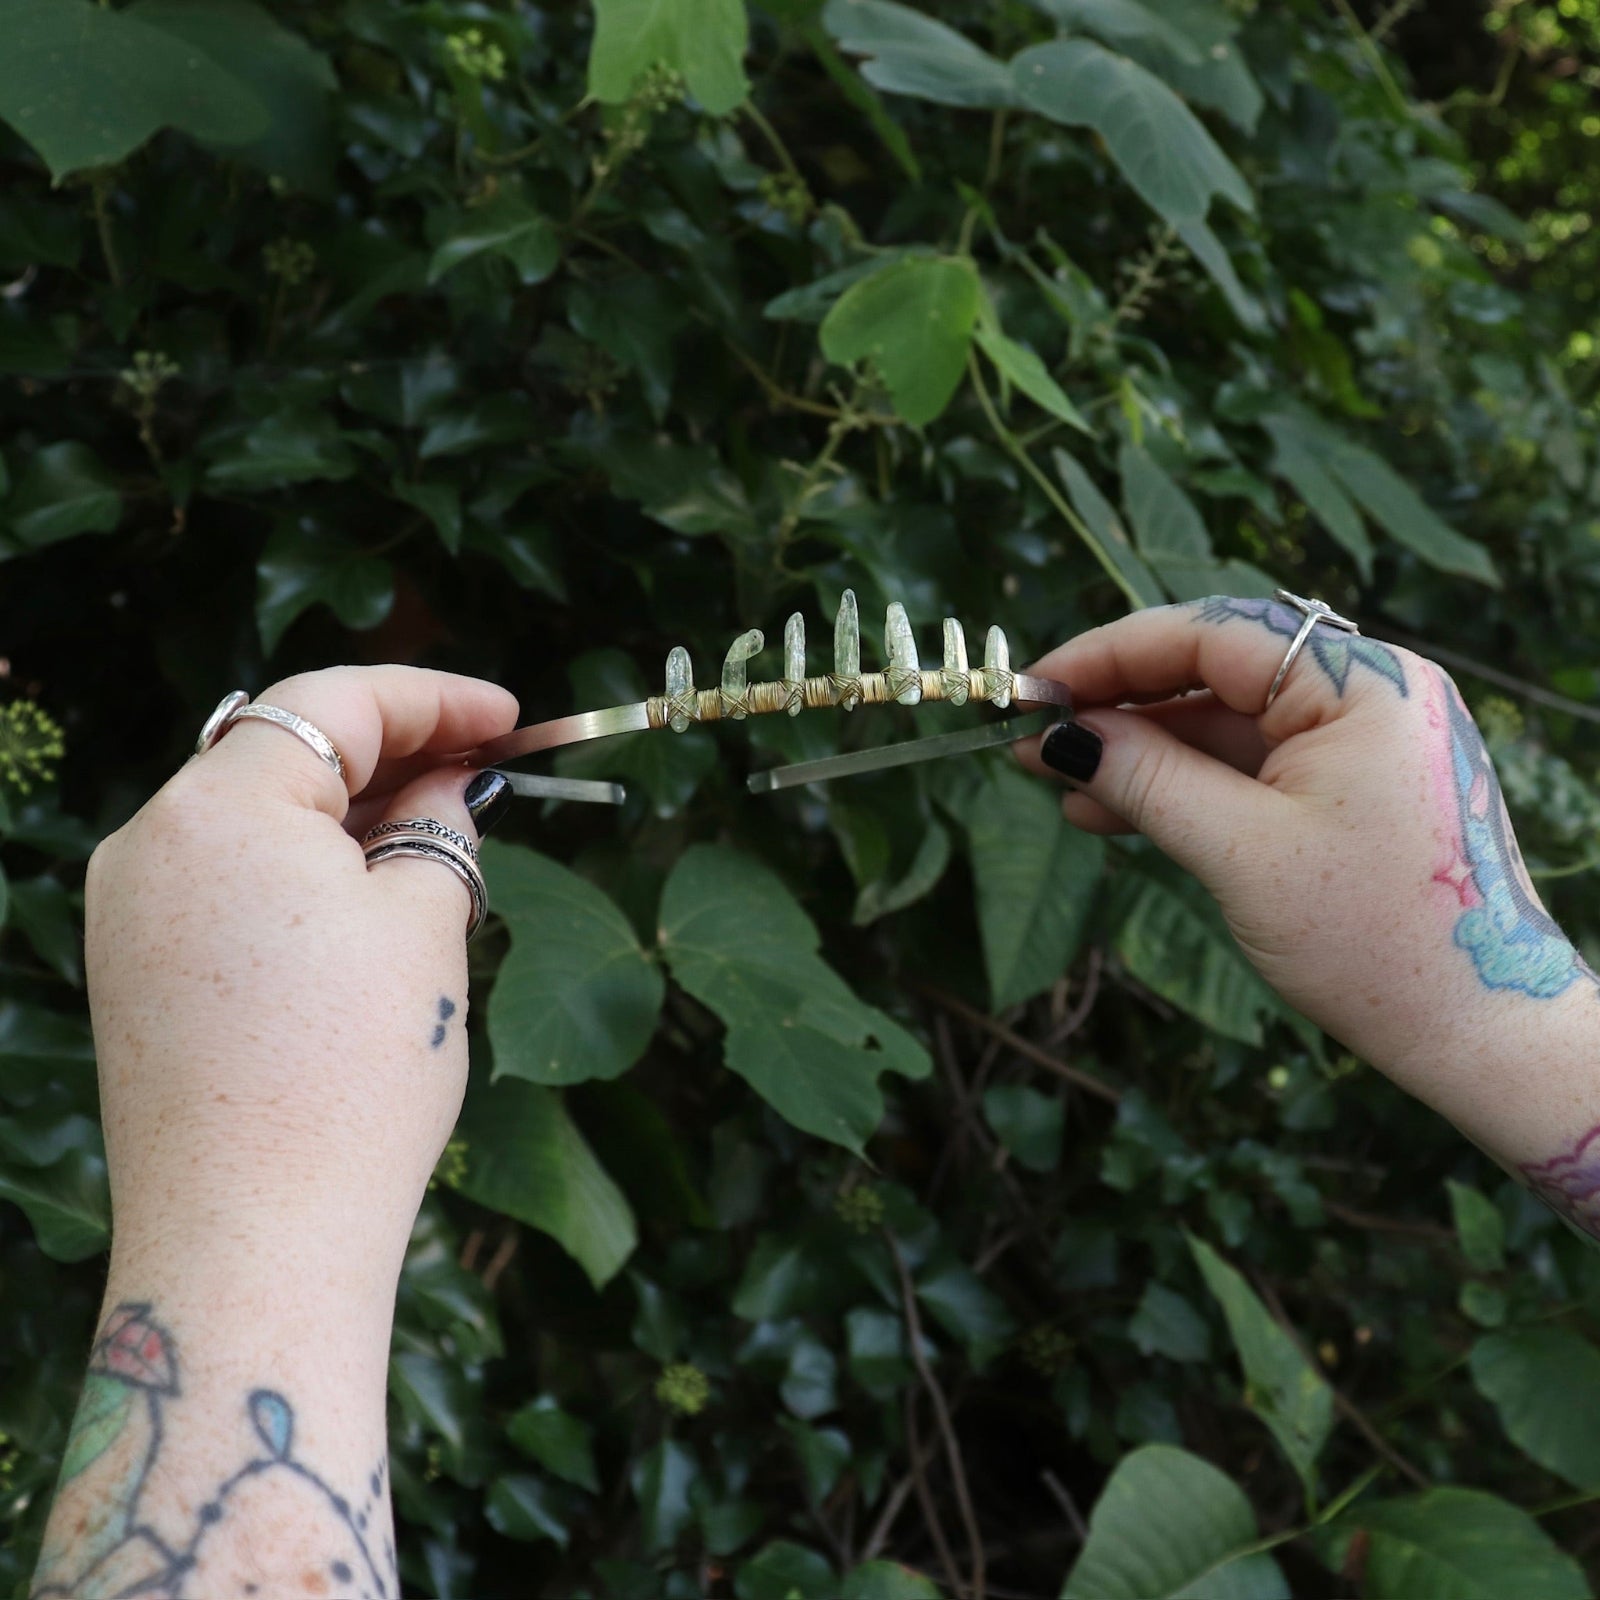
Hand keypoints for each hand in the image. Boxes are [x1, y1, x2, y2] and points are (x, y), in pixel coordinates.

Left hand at [85, 665, 517, 1285]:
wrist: (254, 1239)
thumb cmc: (351, 1075)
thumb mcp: (423, 927)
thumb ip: (438, 829)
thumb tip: (446, 788)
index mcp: (216, 807)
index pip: (333, 703)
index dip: (435, 697)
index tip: (508, 716)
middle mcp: (150, 842)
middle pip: (284, 752)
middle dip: (392, 752)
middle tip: (485, 773)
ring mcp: (130, 910)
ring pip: (256, 816)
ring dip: (350, 813)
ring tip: (441, 839)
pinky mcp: (135, 969)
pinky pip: (228, 879)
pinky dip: (303, 869)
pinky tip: (372, 899)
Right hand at [1019, 596, 1594, 1107]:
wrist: (1479, 1035)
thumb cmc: (1375, 941)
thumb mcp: (1240, 852)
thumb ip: (1145, 779)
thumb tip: (1058, 735)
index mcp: (1361, 683)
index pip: (1210, 634)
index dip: (1109, 655)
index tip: (1034, 685)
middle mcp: (1368, 692)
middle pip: (1213, 673)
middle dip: (1118, 707)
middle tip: (1031, 736)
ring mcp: (1363, 739)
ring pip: (1224, 724)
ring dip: (1141, 753)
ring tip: (1058, 784)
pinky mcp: (1352, 786)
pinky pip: (1250, 766)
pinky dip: (1184, 785)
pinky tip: (1112, 810)